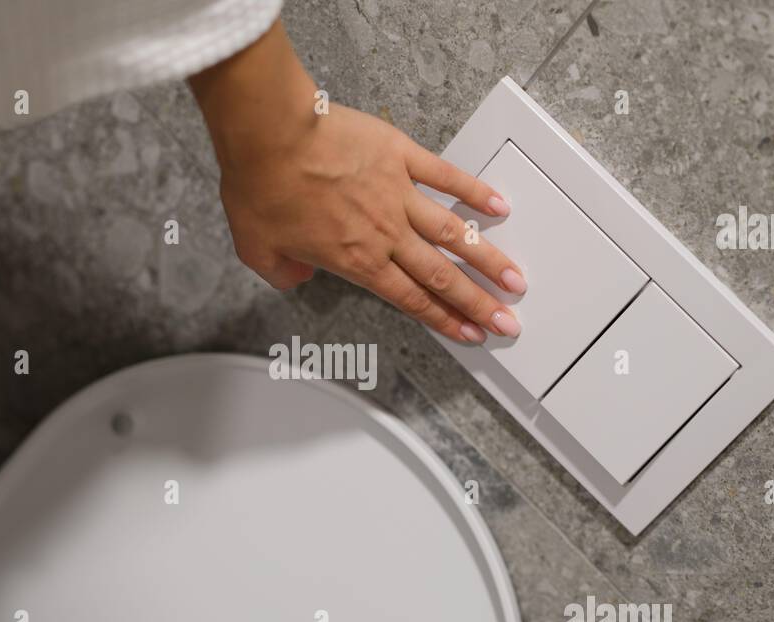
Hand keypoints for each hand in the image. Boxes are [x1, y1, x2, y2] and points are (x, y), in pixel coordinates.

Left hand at [188, 21, 523, 342]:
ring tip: (516, 278)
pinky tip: (499, 205)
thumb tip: (297, 277)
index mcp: (356, 261)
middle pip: (443, 276)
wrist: (271, 135)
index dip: (443, 321)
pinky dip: (475, 191)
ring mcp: (398, 195)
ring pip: (455, 234)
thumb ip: (282, 273)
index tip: (470, 334)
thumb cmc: (262, 186)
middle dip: (479, 303)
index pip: (411, 300)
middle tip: (507, 321)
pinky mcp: (400, 157)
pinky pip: (446, 176)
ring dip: (489, 259)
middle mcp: (386, 234)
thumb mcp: (257, 248)